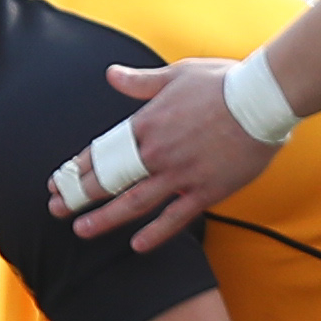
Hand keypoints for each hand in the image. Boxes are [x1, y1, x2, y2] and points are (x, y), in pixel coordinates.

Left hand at [57, 58, 272, 252]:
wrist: (264, 97)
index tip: (59, 180)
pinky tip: (137, 245)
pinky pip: (175, 217)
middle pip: (109, 180)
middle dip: (78, 197)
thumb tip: (112, 75)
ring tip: (81, 230)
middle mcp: (157, 152)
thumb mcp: (176, 74)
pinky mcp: (206, 190)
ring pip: (133, 203)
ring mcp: (180, 174)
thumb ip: (140, 82)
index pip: (101, 151)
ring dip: (104, 219)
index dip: (77, 168)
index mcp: (146, 124)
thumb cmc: (222, 82)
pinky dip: (155, 233)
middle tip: (56, 209)